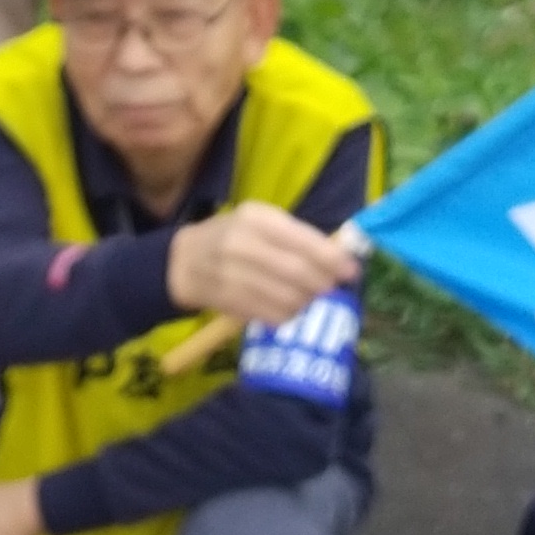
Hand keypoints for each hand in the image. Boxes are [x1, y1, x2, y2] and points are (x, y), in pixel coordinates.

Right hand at [166, 201, 360, 326]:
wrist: (183, 261)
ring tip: (308, 296)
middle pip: (297, 273)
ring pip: (288, 298)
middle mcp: (242, 244)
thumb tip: (340, 258)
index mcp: (255, 218)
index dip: (332, 258)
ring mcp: (233, 275)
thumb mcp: (259, 222)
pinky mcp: (229, 302)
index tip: (351, 270)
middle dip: (322, 284)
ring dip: (307, 301)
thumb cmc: (232, 236)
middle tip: (331, 287)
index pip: (302, 240)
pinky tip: (288, 307)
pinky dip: (289, 315)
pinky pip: (273, 315)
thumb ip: (297, 236)